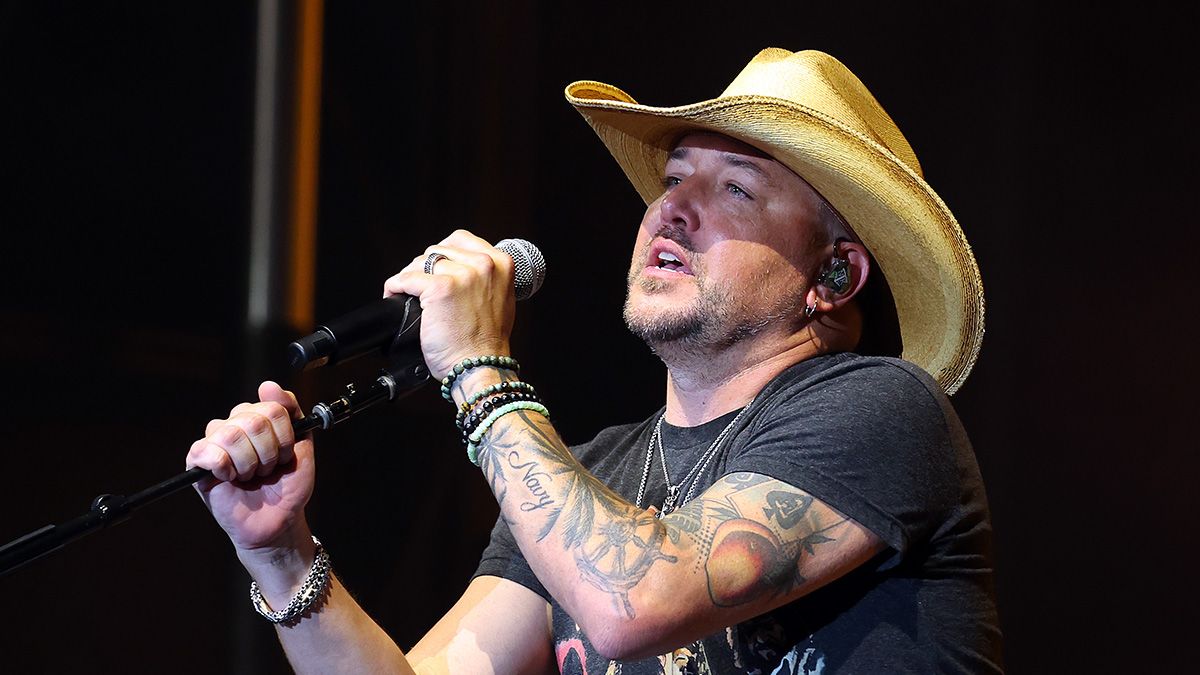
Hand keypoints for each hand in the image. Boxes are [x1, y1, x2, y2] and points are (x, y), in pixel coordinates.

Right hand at [185, 381, 314, 554]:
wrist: (278, 520)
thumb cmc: (288, 485)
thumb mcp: (302, 445)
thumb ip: (291, 411)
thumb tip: (267, 385)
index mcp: (259, 418)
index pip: (272, 408)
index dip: (284, 437)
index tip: (286, 456)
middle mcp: (235, 424)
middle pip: (252, 420)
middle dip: (268, 453)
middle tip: (267, 470)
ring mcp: (215, 442)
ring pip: (231, 434)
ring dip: (249, 463)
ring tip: (250, 476)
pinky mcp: (198, 462)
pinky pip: (207, 452)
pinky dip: (225, 468)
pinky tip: (230, 478)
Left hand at [383, 230, 516, 378]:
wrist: (481, 367)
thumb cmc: (486, 343)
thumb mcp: (500, 300)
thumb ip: (485, 279)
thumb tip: (460, 269)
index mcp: (501, 263)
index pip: (460, 240)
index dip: (443, 254)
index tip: (435, 268)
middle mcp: (483, 265)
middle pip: (438, 250)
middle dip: (425, 268)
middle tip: (419, 288)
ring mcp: (462, 275)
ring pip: (420, 262)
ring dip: (409, 277)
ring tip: (408, 294)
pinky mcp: (439, 288)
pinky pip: (405, 279)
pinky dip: (394, 287)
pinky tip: (394, 296)